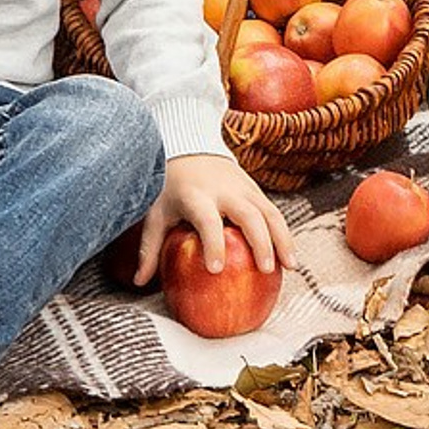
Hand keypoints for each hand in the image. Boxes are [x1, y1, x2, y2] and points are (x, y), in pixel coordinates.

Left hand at [130, 152, 295, 283]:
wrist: (189, 145)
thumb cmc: (170, 187)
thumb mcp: (156, 212)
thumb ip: (149, 247)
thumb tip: (138, 283)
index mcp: (197, 196)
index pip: (207, 220)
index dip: (213, 243)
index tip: (216, 269)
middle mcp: (224, 190)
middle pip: (248, 215)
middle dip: (260, 242)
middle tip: (266, 270)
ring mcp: (244, 187)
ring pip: (269, 212)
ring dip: (282, 238)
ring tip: (290, 267)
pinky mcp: (255, 188)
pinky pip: (274, 211)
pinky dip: (284, 233)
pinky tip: (289, 256)